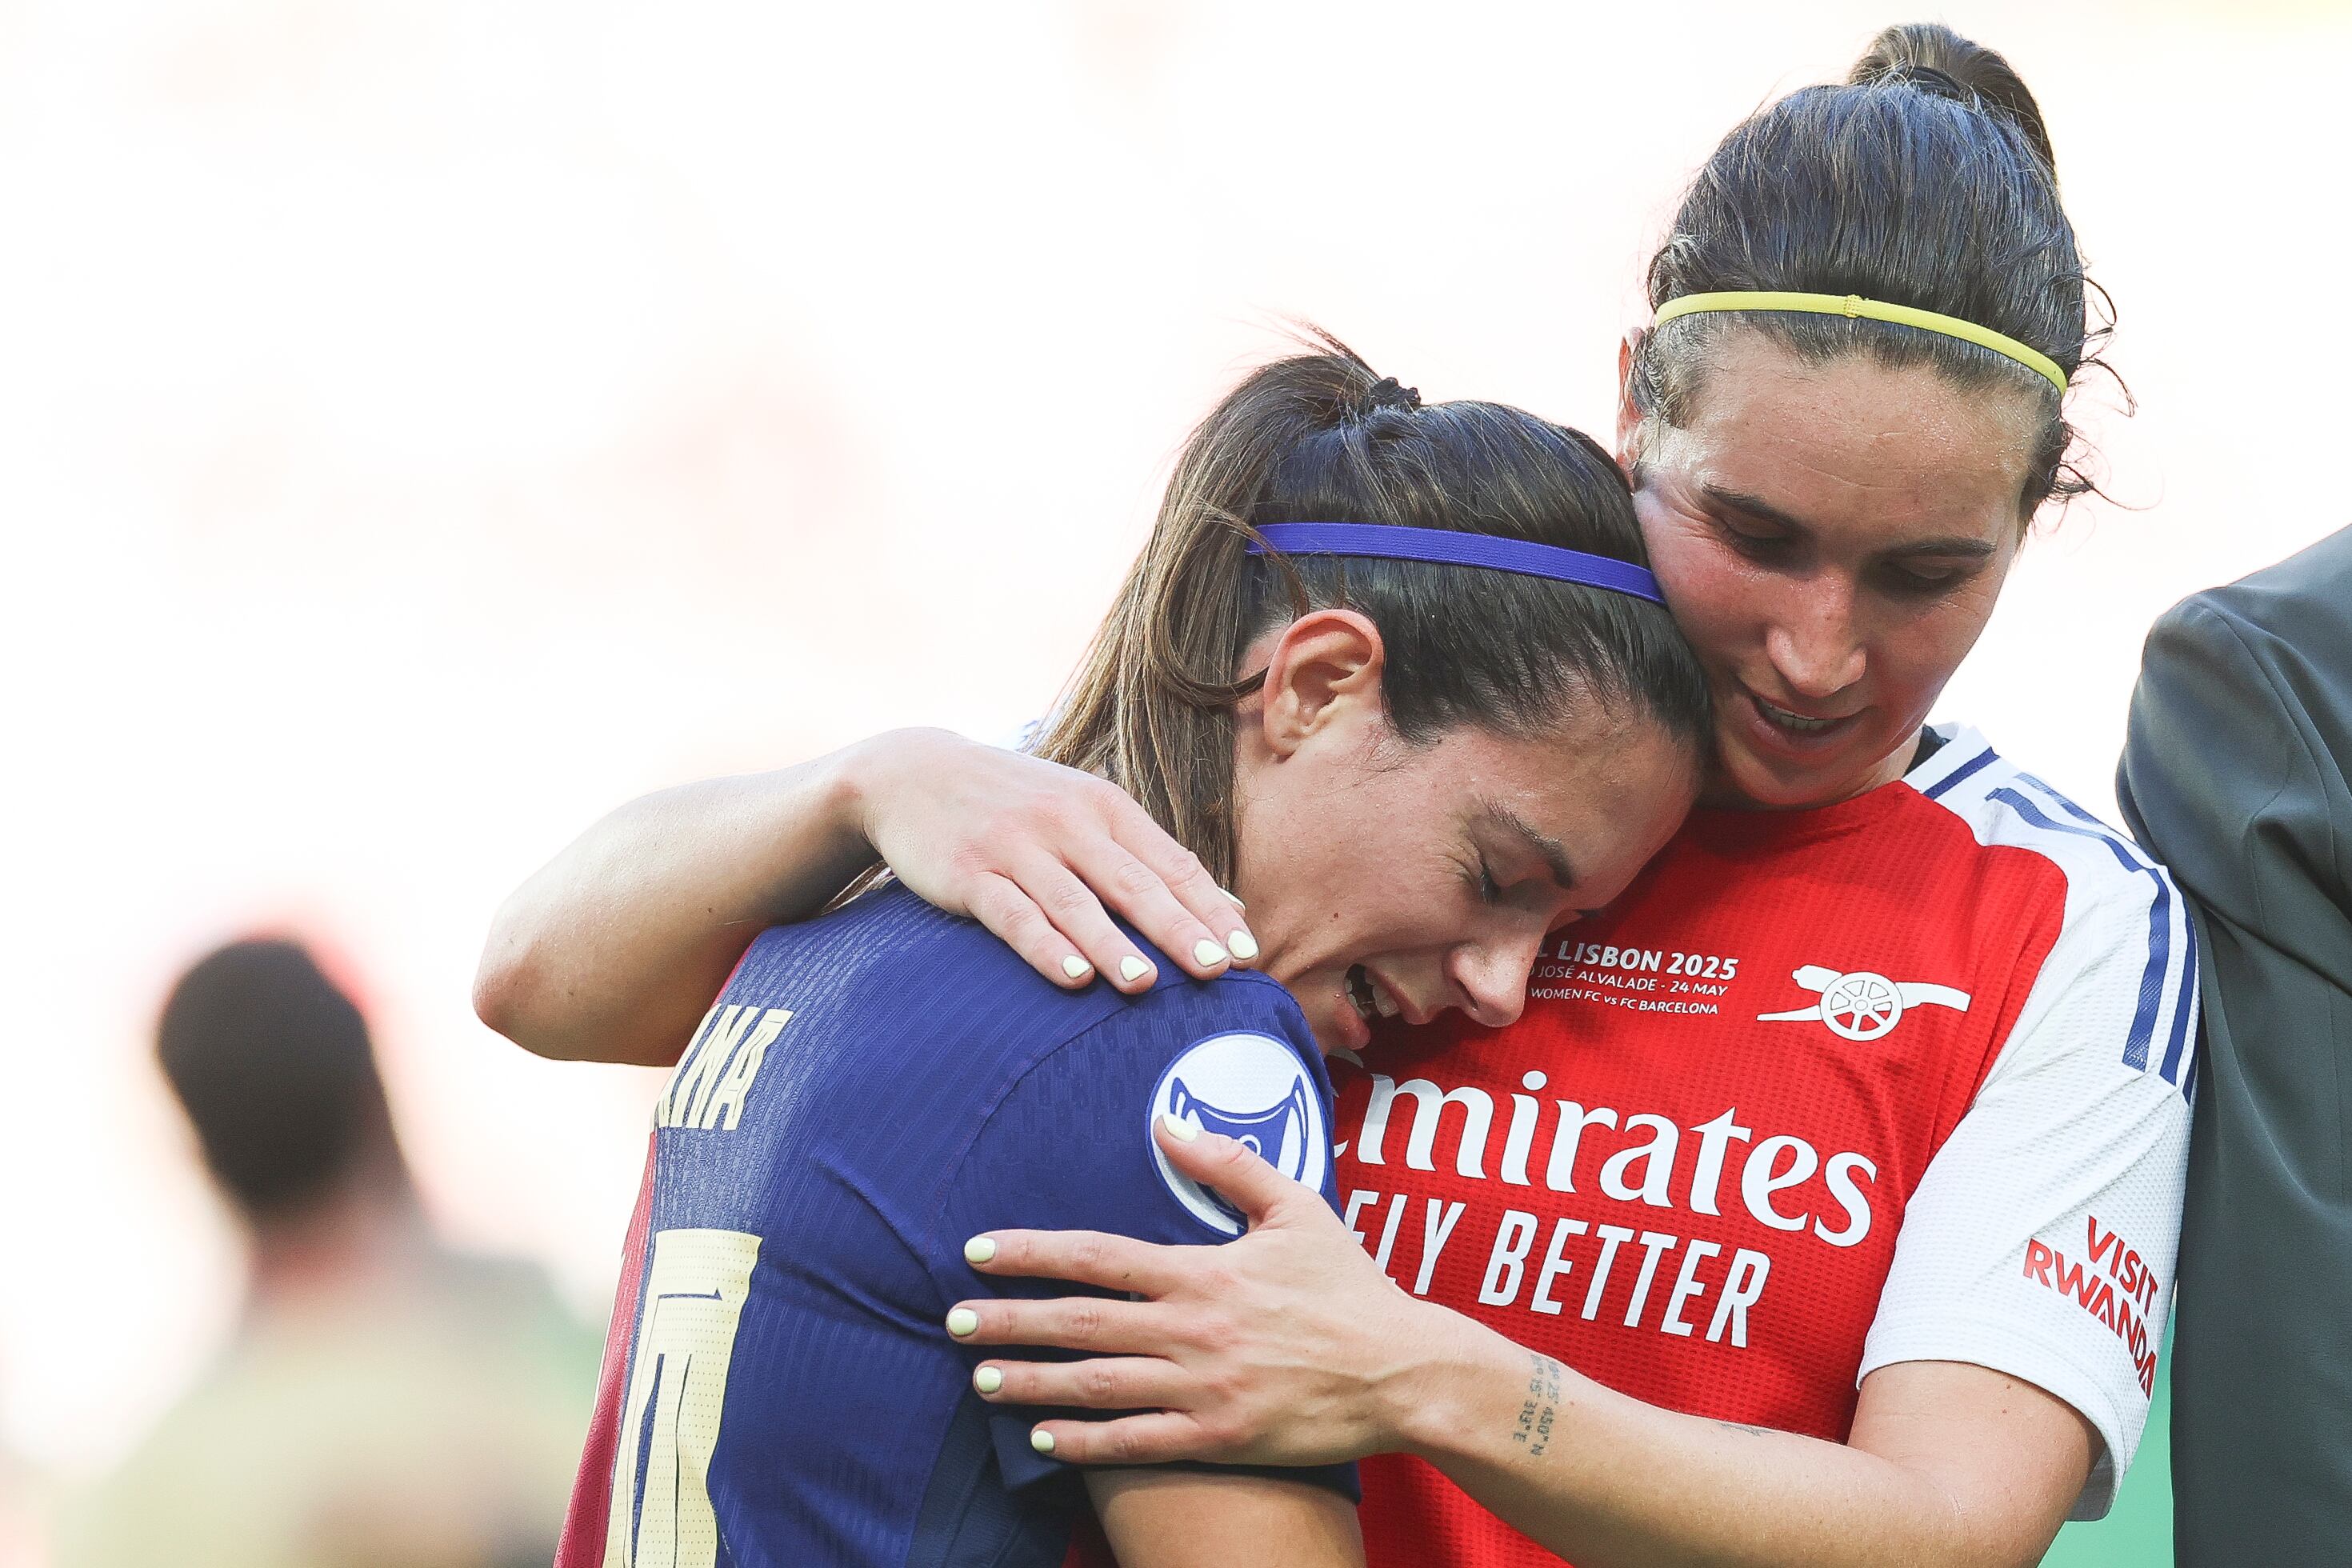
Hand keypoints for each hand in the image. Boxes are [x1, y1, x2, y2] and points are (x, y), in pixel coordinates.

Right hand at [843, 729, 1255, 992]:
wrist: (913, 773)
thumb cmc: (1016, 804)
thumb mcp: (1084, 813)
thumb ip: (1147, 857)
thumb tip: (1226, 905)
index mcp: (1106, 808)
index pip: (1171, 863)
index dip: (1210, 910)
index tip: (1248, 954)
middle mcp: (1067, 822)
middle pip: (1134, 883)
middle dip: (1179, 929)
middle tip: (1218, 972)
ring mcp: (1017, 845)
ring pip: (1075, 902)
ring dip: (1113, 944)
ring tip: (1147, 985)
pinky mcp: (970, 870)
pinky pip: (1013, 914)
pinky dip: (1045, 946)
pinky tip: (1072, 978)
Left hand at [948, 1116, 1459, 1465]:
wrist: (1403, 1371)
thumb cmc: (1349, 1286)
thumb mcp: (1296, 1208)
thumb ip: (1229, 1164)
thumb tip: (1167, 1124)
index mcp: (1203, 1271)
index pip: (1098, 1256)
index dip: (1033, 1253)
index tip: (980, 1251)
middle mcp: (1193, 1331)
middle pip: (1081, 1324)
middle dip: (1010, 1321)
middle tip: (953, 1321)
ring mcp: (1203, 1390)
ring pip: (1097, 1385)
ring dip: (1031, 1383)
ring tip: (979, 1380)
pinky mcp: (1219, 1439)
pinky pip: (1137, 1444)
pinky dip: (1086, 1443)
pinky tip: (1042, 1440)